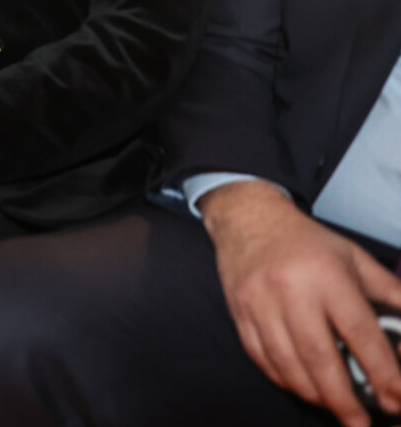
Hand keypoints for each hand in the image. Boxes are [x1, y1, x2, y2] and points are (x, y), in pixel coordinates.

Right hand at [202, 180, 400, 426]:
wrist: (249, 218)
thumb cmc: (307, 242)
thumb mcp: (355, 258)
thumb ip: (390, 292)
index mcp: (327, 275)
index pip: (359, 333)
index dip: (381, 371)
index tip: (394, 399)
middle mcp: (291, 291)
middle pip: (320, 356)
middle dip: (343, 398)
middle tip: (360, 423)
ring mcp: (259, 303)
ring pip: (287, 363)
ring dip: (313, 394)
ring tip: (332, 407)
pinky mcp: (239, 312)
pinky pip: (261, 356)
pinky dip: (282, 378)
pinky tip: (300, 386)